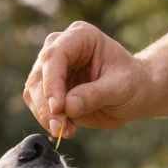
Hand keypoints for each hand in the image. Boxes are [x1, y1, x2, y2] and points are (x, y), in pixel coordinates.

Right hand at [22, 21, 156, 137]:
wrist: (135, 93)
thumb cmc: (132, 83)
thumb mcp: (121, 87)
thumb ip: (94, 95)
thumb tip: (67, 107)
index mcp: (80, 36)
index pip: (55, 56)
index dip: (52, 82)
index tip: (58, 108)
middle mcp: (61, 47)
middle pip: (39, 75)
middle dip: (46, 104)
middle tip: (60, 128)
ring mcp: (52, 68)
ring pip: (33, 91)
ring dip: (45, 115)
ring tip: (66, 131)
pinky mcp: (48, 88)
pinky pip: (38, 105)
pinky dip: (47, 120)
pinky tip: (65, 129)